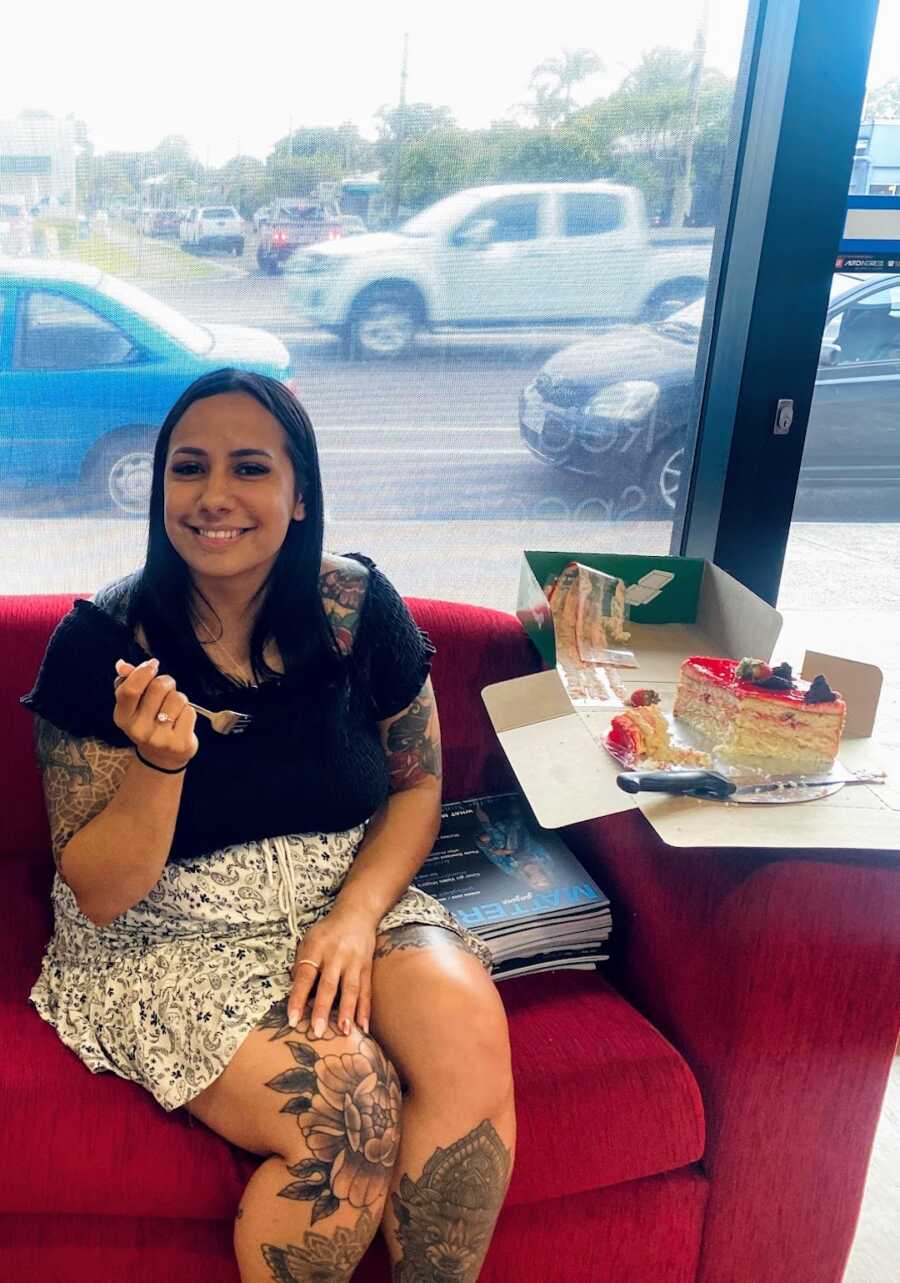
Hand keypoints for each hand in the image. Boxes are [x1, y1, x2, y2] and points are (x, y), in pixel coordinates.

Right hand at [113, 658, 198, 771]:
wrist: (162, 757)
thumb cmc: (149, 722)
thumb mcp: (134, 706)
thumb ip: (128, 683)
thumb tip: (122, 664)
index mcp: (122, 717)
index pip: (131, 689)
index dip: (144, 671)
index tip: (153, 665)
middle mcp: (138, 730)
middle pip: (158, 687)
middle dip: (166, 682)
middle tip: (167, 690)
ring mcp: (159, 739)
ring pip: (177, 698)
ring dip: (179, 698)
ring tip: (173, 709)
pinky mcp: (179, 743)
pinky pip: (190, 711)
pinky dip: (188, 712)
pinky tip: (181, 722)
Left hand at [287, 906, 376, 1037]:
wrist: (357, 914)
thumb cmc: (327, 932)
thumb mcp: (308, 940)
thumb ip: (301, 965)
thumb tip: (296, 994)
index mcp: (316, 949)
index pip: (304, 976)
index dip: (298, 998)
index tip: (292, 1019)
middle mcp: (335, 956)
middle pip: (328, 985)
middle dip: (323, 1009)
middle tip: (318, 1031)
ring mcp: (353, 962)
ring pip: (350, 989)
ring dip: (347, 1012)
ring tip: (344, 1031)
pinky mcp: (367, 967)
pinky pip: (366, 991)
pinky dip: (365, 1010)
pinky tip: (363, 1026)